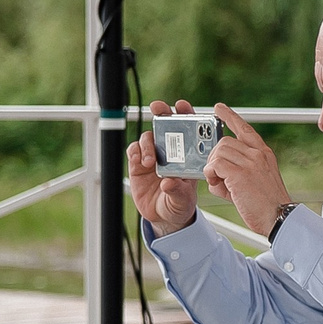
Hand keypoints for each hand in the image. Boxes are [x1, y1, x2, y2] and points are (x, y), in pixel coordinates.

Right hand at [127, 99, 197, 236]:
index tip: (181, 105)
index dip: (186, 114)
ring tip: (151, 161)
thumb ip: (177, 191)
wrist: (163, 218)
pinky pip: (134, 150)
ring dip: (148, 143)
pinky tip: (139, 160)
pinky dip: (135, 152)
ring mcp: (153, 156)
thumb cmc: (179, 205)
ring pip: (148, 137)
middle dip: (162, 112)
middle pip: (165, 125)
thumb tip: (168, 182)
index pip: (189, 129)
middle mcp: (170, 152)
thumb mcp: (182, 200)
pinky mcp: (138, 164)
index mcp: (187, 156)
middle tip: (158, 107)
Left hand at [201, 104, 294, 236]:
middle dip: (215, 157)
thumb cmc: (266, 205)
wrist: (279, 218)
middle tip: (217, 176)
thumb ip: (237, 171)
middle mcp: (258, 154)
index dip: (230, 117)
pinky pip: (216, 165)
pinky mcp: (240, 174)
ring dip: (213, 168)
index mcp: (264, 154)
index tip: (219, 108)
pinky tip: (219, 186)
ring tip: (219, 183)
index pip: (245, 129)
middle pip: (224, 142)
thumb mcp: (256, 181)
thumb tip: (214, 172)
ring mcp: (250, 162)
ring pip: (218, 152)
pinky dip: (212, 175)